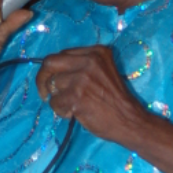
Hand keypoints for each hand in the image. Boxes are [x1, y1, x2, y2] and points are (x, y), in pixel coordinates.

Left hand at [35, 46, 162, 146]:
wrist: (130, 120)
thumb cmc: (116, 99)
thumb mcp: (104, 71)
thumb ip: (82, 66)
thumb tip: (53, 71)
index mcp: (96, 52)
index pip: (62, 54)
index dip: (53, 69)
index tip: (53, 81)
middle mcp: (89, 61)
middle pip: (50, 63)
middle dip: (42, 78)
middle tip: (44, 92)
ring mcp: (82, 78)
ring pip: (52, 85)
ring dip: (57, 99)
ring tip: (72, 106)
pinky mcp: (77, 96)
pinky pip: (55, 102)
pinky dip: (61, 111)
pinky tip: (75, 113)